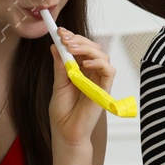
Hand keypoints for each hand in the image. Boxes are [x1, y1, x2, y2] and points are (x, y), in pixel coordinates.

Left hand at [48, 31, 113, 147]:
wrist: (66, 133)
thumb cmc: (63, 113)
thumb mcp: (58, 84)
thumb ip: (60, 66)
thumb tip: (55, 46)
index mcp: (80, 71)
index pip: (81, 49)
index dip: (72, 38)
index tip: (59, 31)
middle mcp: (91, 73)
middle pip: (93, 48)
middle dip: (79, 40)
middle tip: (64, 37)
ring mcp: (99, 81)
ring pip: (102, 55)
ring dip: (87, 48)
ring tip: (72, 48)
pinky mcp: (105, 89)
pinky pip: (109, 71)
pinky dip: (99, 63)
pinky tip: (85, 63)